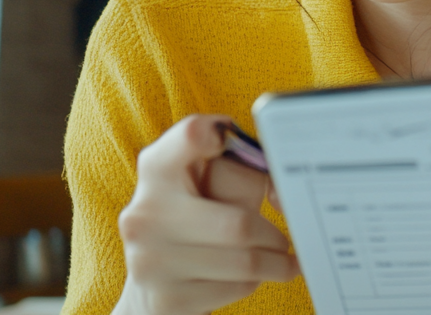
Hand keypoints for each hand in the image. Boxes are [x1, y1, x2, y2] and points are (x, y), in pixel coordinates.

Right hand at [113, 114, 298, 314]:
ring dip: (274, 263)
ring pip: (244, 261)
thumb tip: (283, 190)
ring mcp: (150, 259)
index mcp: (156, 171)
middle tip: (284, 242)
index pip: (190, 136)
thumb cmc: (190, 224)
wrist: (150, 290)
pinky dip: (252, 283)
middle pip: (239, 224)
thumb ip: (236, 170)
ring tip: (279, 260)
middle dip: (273, 237)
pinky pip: (235, 287)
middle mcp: (145, 211)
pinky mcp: (165, 299)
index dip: (214, 132)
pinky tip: (249, 278)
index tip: (229, 142)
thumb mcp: (200, 188)